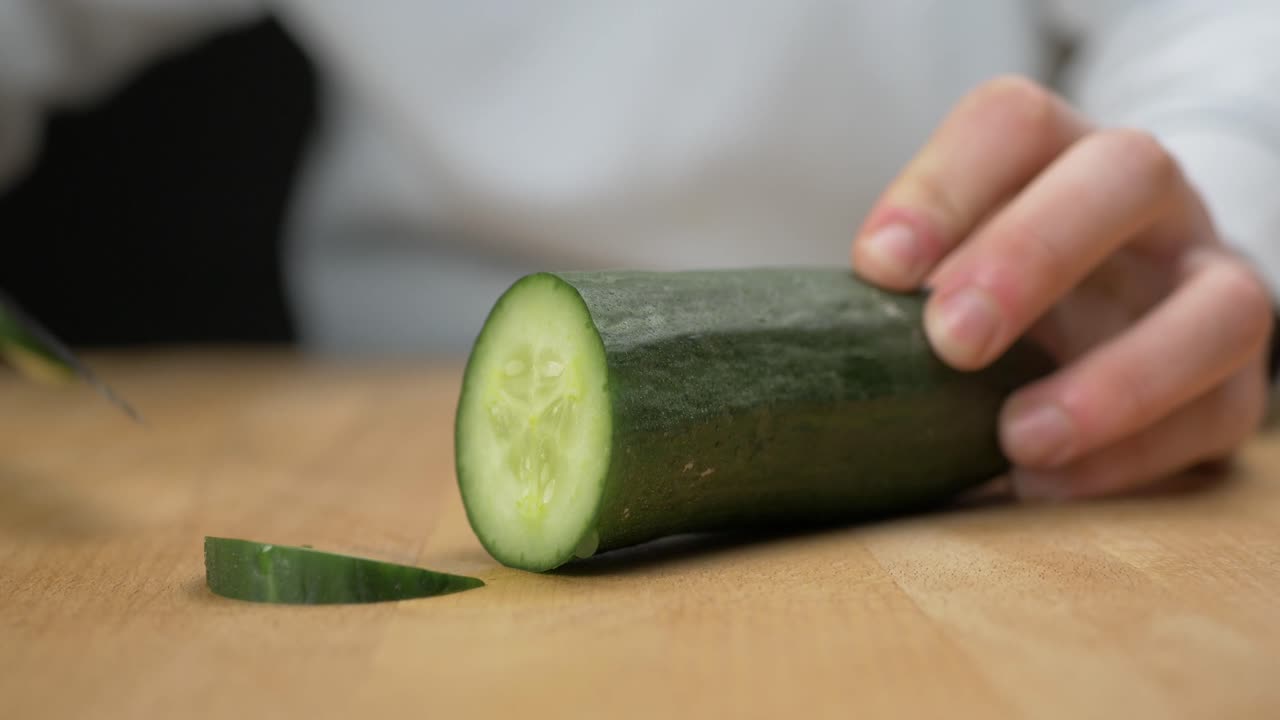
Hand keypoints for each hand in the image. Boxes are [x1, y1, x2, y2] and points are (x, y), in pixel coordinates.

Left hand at [852, 76, 1273, 499]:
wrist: (1109, 317)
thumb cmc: (994, 290)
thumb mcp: (945, 266)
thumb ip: (901, 288)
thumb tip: (810, 351)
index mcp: (1056, 155)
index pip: (1014, 122)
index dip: (944, 186)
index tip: (876, 267)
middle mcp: (1146, 201)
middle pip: (1124, 173)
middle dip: (1033, 255)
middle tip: (950, 341)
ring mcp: (1203, 284)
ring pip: (1218, 306)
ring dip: (1115, 380)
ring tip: (1013, 439)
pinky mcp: (1233, 379)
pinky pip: (1217, 413)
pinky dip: (1129, 457)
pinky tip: (1043, 483)